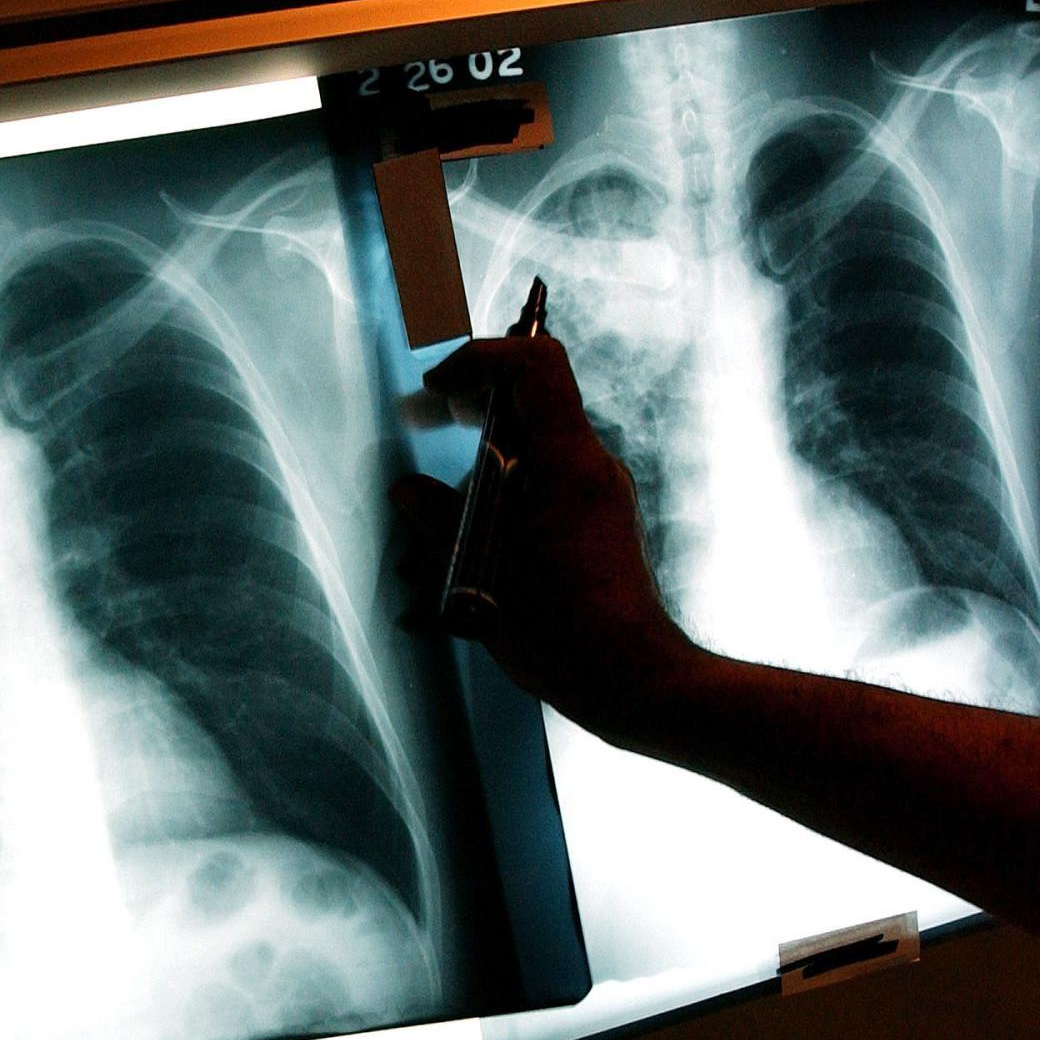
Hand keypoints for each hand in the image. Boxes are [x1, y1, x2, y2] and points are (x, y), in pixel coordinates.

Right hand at [393, 337, 697, 742]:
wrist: (631, 680)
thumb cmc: (565, 628)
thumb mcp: (480, 568)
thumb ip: (436, 516)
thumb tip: (407, 491)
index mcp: (568, 459)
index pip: (534, 363)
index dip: (480, 359)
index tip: (439, 390)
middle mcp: (591, 468)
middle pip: (525, 412)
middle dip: (467, 422)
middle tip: (425, 423)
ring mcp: (598, 498)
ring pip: (527, 464)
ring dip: (474, 489)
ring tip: (429, 550)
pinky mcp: (597, 530)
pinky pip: (541, 499)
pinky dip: (500, 516)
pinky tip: (465, 569)